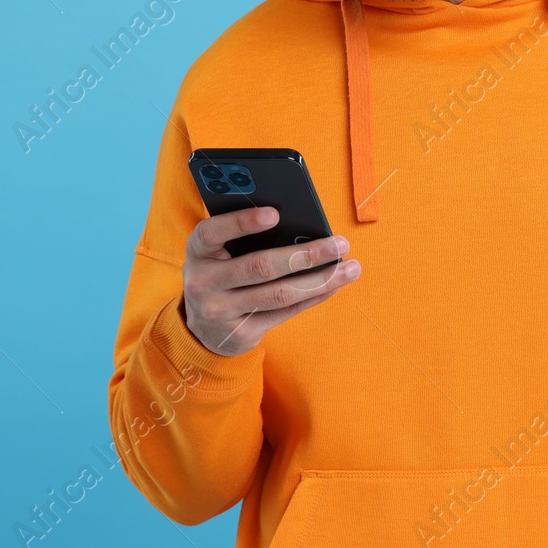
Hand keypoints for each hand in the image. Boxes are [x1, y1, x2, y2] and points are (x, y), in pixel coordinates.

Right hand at [180, 206, 359, 356]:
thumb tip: (299, 225)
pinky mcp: (241, 333)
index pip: (213, 232)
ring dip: (321, 280)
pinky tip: (333, 284)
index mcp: (196, 251)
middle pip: (259, 266)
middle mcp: (203, 282)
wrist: (201, 328)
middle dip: (305, 254)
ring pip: (279, 294)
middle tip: (340, 243)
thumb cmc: (219, 272)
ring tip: (351, 267)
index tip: (275, 214)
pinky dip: (313, 296)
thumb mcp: (216, 252)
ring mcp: (221, 311)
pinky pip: (285, 312)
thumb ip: (241, 236)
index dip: (242, 223)